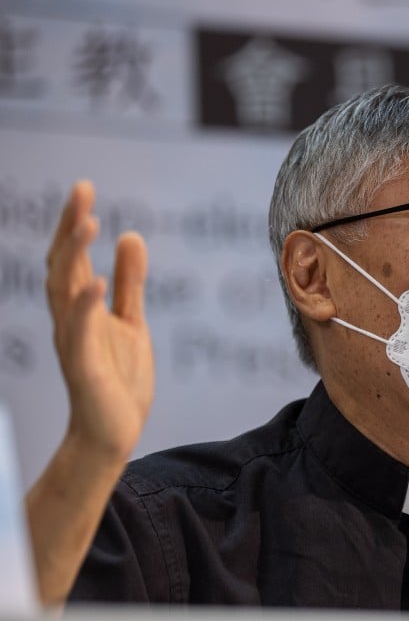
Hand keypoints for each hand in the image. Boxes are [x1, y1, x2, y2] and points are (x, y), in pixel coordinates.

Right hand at [46, 180, 153, 460]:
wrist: (113, 433)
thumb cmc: (118, 378)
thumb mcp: (132, 320)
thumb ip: (131, 282)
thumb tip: (131, 235)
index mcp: (82, 307)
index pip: (74, 257)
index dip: (75, 223)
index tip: (85, 187)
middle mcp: (71, 320)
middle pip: (64, 264)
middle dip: (71, 227)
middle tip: (82, 190)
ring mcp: (74, 342)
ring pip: (65, 292)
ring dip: (76, 257)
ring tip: (90, 223)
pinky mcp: (84, 368)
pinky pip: (80, 334)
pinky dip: (86, 307)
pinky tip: (98, 284)